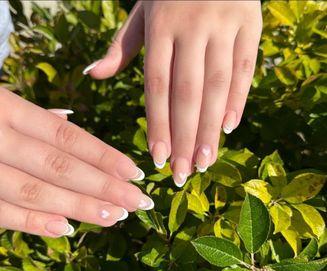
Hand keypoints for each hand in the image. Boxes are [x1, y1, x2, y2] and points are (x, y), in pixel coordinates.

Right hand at [0, 88, 153, 236]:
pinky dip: (32, 222)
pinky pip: (0, 212)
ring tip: (113, 216)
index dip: (103, 156)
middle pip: (59, 166)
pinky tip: (66, 227)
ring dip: (78, 206)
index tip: (136, 174)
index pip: (66, 136)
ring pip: (34, 192)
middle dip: (103, 187)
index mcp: (7, 108)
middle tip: (137, 201)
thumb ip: (30, 114)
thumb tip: (65, 117)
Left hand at [84, 0, 261, 186]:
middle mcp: (192, 26)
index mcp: (161, 26)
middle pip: (187, 93)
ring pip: (217, 86)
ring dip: (210, 128)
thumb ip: (122, 46)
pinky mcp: (250, 24)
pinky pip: (244, 68)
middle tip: (180, 173)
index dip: (157, 124)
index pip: (157, 85)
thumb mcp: (143, 10)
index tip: (157, 158)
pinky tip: (229, 128)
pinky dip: (238, 99)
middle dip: (184, 138)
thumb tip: (92, 74)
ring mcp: (224, 24)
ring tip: (204, 162)